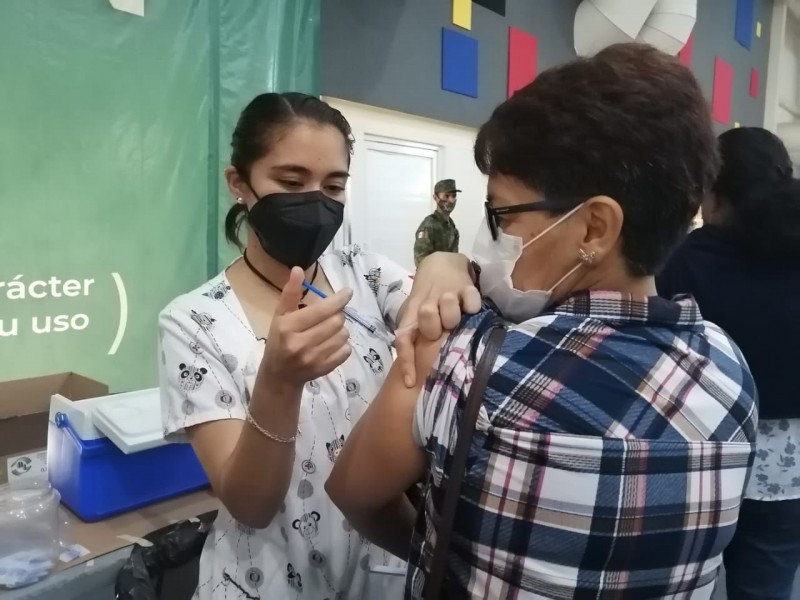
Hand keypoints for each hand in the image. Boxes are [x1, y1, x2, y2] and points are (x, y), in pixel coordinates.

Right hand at [260, 267, 352, 387]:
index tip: (348, 292)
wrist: (279, 375)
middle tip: (333, 315)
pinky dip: (343, 345)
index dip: (339, 299)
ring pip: (343, 336)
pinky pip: (346, 351)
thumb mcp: (280, 315)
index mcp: (288, 327)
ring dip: (341, 329)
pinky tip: (332, 343)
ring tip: (330, 330)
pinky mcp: (323, 370)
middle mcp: (300, 343)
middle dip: (339, 314)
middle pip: (336, 322)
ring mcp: (313, 359)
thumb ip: (290, 293)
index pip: (321, 310)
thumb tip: (298, 269)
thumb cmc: (279, 340)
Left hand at [396, 252, 481, 386]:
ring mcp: (447, 294)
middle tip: (442, 328)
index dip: (406, 361)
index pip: (403, 339)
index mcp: (412, 315)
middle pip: (428, 321)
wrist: (440, 262)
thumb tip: (415, 372)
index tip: (411, 383)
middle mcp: (427, 304)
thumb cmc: (427, 296)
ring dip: (454, 316)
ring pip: (450, 310)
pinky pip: (472, 301)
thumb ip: (415, 337)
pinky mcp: (466, 287)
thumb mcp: (415, 313)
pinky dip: (473, 306)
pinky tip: (471, 306)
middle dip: (434, 329)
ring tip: (458, 315)